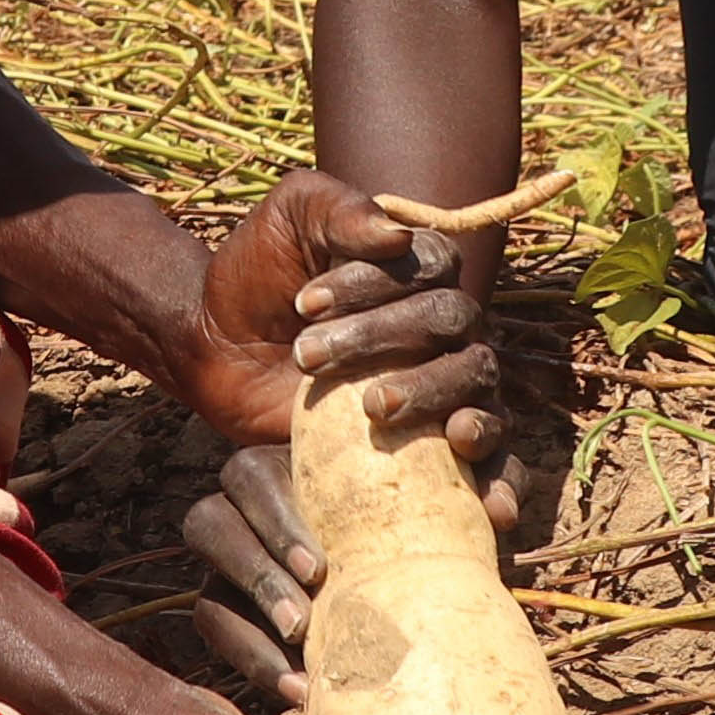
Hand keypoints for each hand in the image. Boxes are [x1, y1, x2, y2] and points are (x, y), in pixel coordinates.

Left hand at [186, 169, 506, 449]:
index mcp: (418, 269)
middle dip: (383, 337)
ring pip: (475, 382)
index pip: (430, 266)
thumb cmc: (254, 278)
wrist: (213, 350)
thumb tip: (397, 237)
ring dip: (429, 391)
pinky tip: (490, 504)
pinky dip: (502, 478)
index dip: (372, 284)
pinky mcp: (432, 444)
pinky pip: (495, 459)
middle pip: (451, 322)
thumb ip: (339, 210)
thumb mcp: (289, 219)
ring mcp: (443, 384)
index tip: (303, 304)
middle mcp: (442, 325)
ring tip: (373, 408)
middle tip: (309, 357)